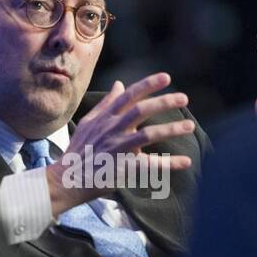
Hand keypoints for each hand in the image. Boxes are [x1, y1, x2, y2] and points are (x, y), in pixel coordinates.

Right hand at [45, 72, 194, 215]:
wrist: (67, 179)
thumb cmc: (79, 150)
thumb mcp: (89, 123)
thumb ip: (107, 103)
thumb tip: (119, 84)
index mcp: (106, 118)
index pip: (129, 96)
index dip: (148, 85)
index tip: (166, 78)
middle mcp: (112, 129)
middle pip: (141, 110)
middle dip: (164, 102)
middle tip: (184, 98)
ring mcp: (117, 148)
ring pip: (147, 134)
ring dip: (170, 129)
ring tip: (189, 126)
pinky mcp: (122, 167)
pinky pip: (149, 164)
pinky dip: (169, 163)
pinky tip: (186, 161)